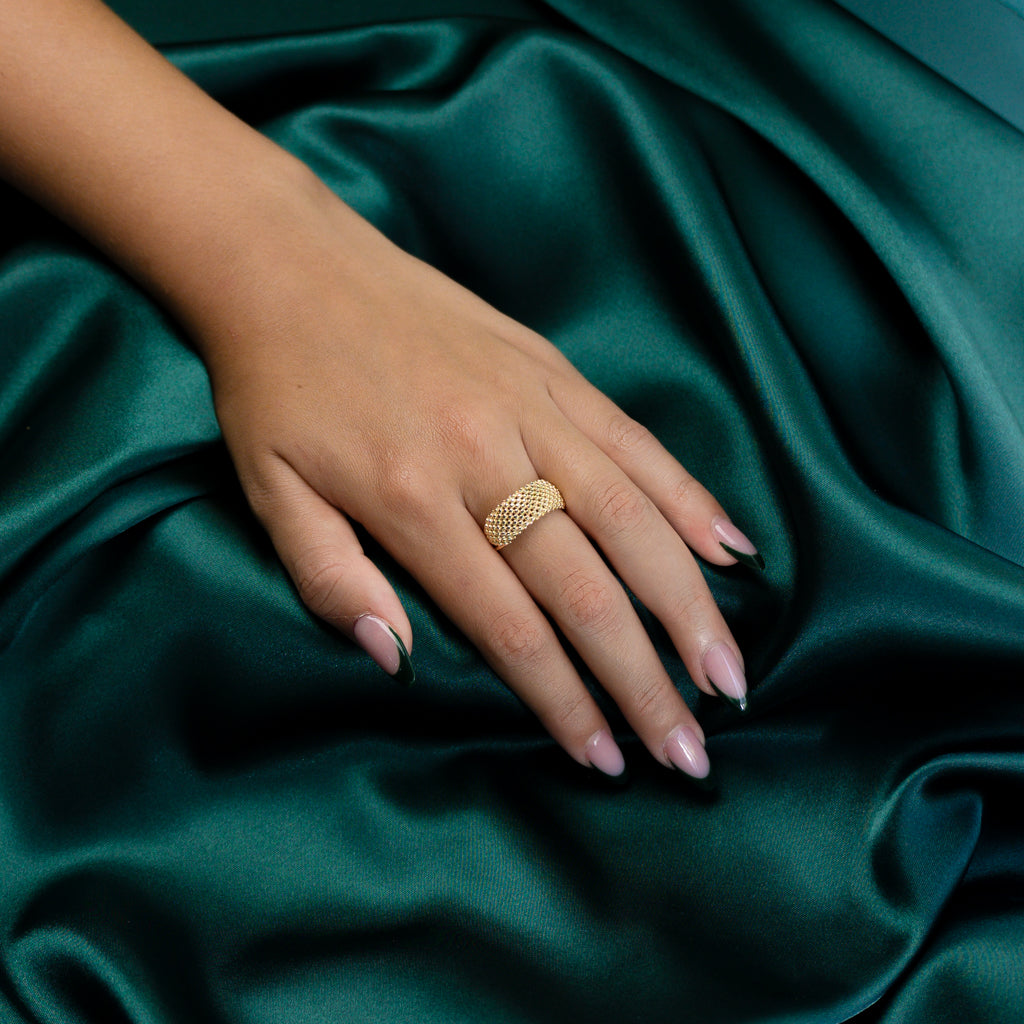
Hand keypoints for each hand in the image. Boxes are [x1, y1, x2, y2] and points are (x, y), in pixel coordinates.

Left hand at [184, 173, 756, 779]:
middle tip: (693, 751)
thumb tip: (398, 662)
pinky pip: (635, 440)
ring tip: (729, 673)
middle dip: (644, 679)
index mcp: (413, 502)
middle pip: (586, 587)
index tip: (608, 759)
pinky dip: (688, 497)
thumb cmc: (277, 390)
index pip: (511, 626)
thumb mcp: (270, 494)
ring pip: (631, 517)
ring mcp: (531, 407)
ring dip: (688, 603)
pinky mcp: (553, 370)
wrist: (292, 265)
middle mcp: (487, 458)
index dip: (565, 702)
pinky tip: (732, 548)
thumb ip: (332, 581)